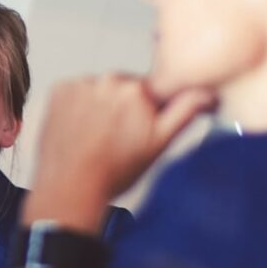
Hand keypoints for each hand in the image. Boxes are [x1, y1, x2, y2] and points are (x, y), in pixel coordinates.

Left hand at [29, 75, 214, 227]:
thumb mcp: (159, 144)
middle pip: (123, 88)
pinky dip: (76, 106)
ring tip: (95, 137)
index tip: (138, 127)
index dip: (148, 111)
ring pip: (98, 90)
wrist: (70, 187)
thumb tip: (207, 93)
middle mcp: (108, 80)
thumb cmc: (113, 172)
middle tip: (116, 138)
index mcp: (138, 90)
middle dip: (123, 108)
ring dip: (99, 106)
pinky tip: (79, 130)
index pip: (151, 90)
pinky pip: (75, 92)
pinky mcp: (59, 91)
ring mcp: (80, 84)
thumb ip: (185, 112)